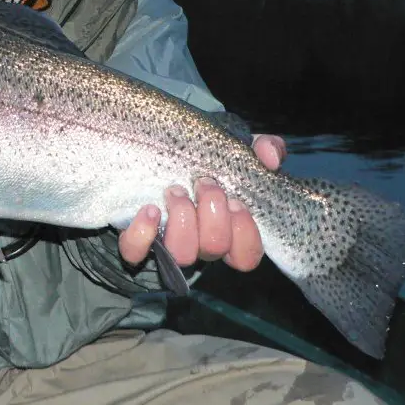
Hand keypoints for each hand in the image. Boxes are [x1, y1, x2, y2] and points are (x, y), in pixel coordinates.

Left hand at [118, 134, 286, 271]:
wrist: (149, 159)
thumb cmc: (197, 163)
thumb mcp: (231, 150)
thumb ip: (262, 149)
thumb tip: (270, 156)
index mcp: (225, 230)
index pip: (247, 255)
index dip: (245, 233)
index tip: (236, 201)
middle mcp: (198, 244)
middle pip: (214, 248)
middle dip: (212, 214)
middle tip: (203, 183)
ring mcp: (165, 246)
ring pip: (182, 254)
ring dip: (183, 220)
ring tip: (175, 191)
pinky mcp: (134, 243)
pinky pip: (135, 252)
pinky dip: (143, 233)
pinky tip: (149, 210)